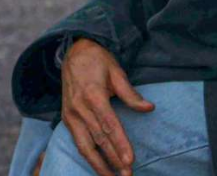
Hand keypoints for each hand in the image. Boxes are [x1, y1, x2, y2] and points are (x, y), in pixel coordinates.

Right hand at [61, 38, 154, 175]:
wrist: (73, 52)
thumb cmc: (97, 61)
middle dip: (113, 159)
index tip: (130, 160)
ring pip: (84, 145)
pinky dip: (88, 156)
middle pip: (98, 139)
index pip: (109, 125)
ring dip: (99, 164)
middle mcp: (79, 107)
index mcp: (93, 95)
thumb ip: (131, 93)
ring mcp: (70, 114)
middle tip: (127, 174)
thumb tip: (149, 108)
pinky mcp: (66, 118)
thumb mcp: (116, 71)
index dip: (120, 144)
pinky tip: (99, 167)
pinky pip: (78, 141)